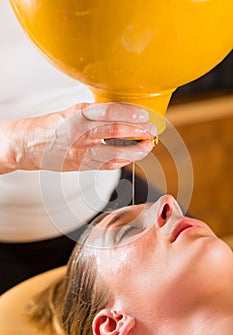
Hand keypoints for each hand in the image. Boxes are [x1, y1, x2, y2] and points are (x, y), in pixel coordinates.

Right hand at [9, 102, 157, 171]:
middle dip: (138, 131)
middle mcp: (80, 133)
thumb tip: (125, 112)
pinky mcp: (83, 165)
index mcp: (78, 115)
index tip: (145, 115)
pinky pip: (108, 165)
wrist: (33, 145)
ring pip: (114, 153)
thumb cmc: (56, 126)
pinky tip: (133, 156)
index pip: (109, 112)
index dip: (130, 114)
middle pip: (114, 132)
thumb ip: (96, 113)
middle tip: (152, 130)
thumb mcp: (73, 112)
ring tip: (148, 145)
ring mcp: (81, 152)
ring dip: (136, 150)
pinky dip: (124, 160)